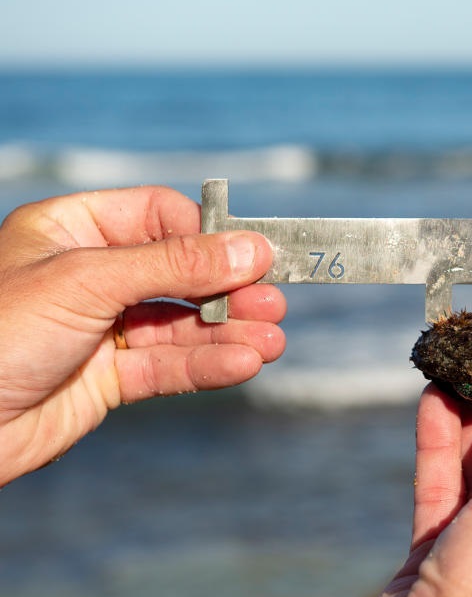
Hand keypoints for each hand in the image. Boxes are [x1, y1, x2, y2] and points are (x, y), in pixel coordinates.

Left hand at [0, 186, 285, 485]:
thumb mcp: (88, 282)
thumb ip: (174, 265)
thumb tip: (251, 248)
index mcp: (72, 230)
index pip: (161, 217)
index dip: (210, 236)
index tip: (257, 255)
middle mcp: (91, 276)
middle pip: (180, 273)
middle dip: (229, 291)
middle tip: (274, 304)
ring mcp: (102, 328)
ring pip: (181, 325)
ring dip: (229, 333)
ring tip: (272, 343)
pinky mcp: (108, 378)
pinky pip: (169, 366)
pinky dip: (208, 365)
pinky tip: (243, 364)